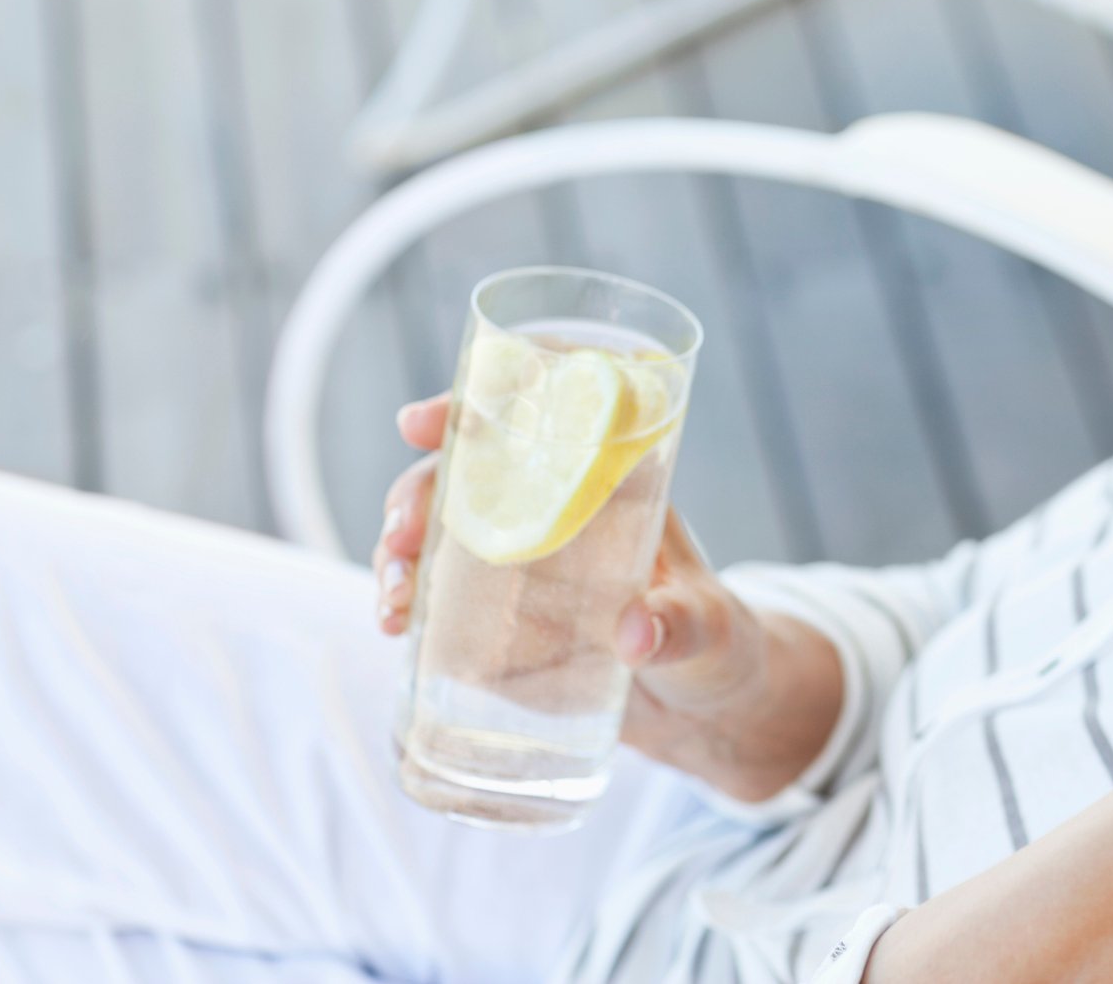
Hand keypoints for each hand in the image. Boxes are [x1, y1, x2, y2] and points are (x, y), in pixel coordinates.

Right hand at [375, 394, 779, 774]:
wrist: (704, 708)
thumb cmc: (718, 642)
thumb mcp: (708, 626)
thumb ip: (681, 625)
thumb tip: (637, 635)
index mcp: (610, 483)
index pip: (538, 417)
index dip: (473, 405)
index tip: (418, 421)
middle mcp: (556, 511)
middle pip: (466, 472)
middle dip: (416, 493)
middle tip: (404, 537)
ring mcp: (521, 563)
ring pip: (438, 531)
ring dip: (399, 553)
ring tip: (395, 603)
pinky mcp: (502, 616)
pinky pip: (440, 595)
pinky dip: (407, 602)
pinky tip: (395, 627)